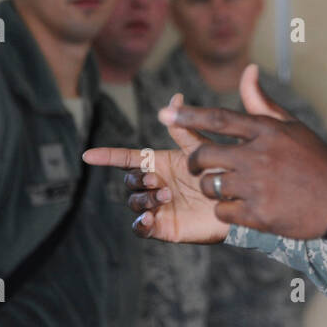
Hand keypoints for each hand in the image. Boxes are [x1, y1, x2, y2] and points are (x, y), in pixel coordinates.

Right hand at [83, 94, 228, 244]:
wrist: (238, 204)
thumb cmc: (220, 172)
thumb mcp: (201, 149)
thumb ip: (184, 128)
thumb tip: (175, 98)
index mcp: (158, 163)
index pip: (126, 158)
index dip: (107, 156)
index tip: (88, 155)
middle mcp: (155, 184)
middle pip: (129, 180)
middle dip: (138, 179)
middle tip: (157, 180)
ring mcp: (157, 207)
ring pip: (134, 202)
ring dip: (145, 198)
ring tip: (167, 196)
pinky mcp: (164, 227)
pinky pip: (140, 228)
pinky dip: (140, 224)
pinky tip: (150, 218)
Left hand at [163, 64, 326, 239]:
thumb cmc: (314, 160)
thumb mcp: (291, 127)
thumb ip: (261, 103)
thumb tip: (247, 69)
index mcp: (265, 131)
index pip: (218, 119)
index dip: (188, 115)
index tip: (163, 114)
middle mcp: (259, 156)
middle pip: (205, 154)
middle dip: (194, 162)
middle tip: (196, 166)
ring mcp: (258, 186)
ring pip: (211, 185)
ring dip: (211, 187)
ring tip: (224, 188)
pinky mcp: (259, 214)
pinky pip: (223, 211)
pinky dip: (225, 210)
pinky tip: (239, 208)